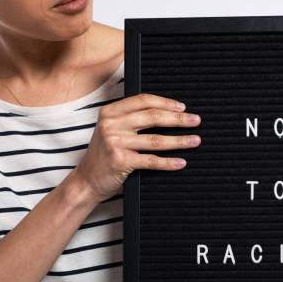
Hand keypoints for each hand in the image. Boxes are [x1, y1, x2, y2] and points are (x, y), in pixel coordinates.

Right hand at [72, 93, 201, 202]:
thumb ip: (131, 119)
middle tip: (196, 120)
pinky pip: (151, 161)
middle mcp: (111, 125)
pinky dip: (169, 163)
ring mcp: (115, 143)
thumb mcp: (111, 130)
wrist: (87, 180)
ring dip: (179, 140)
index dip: (165, 102)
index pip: (143, 101)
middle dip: (178, 119)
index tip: (183, 107)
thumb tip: (167, 112)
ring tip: (195, 140)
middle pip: (153, 117)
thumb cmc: (105, 155)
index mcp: (110, 112)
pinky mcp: (120, 161)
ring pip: (156, 140)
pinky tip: (181, 162)